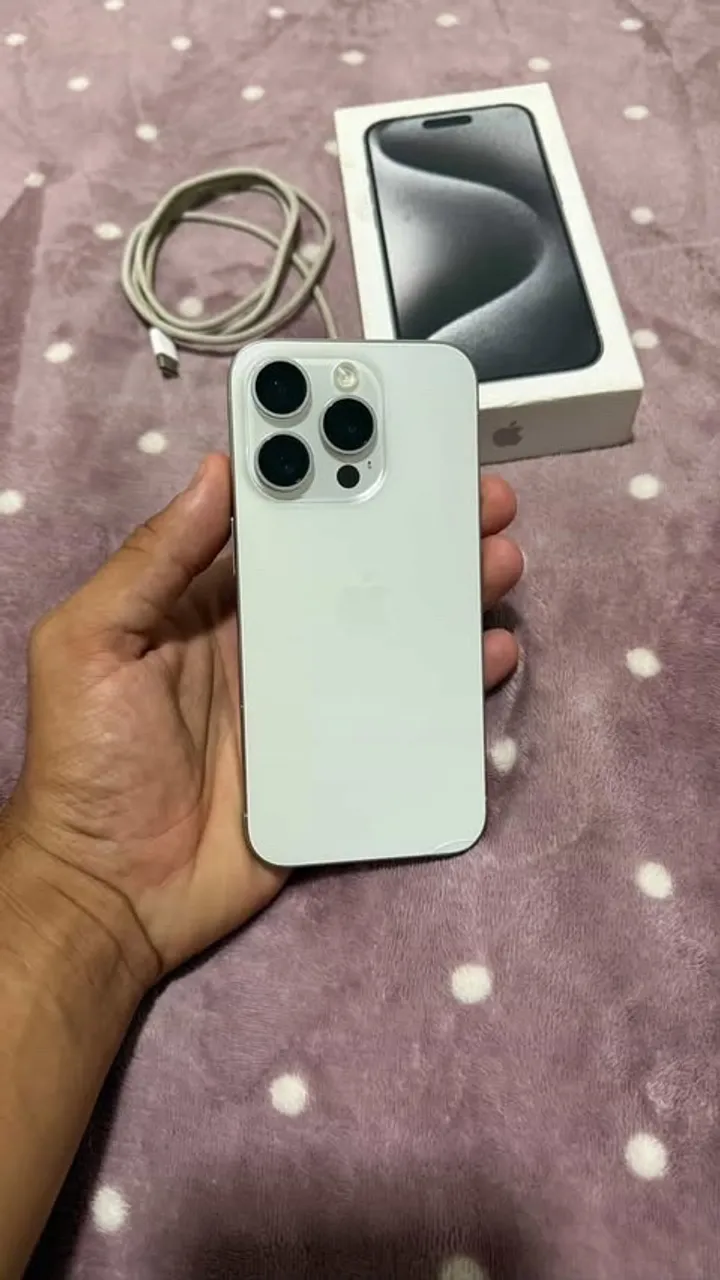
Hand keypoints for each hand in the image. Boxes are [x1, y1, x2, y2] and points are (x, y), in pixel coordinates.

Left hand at [5, 456, 521, 984]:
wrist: (117, 894)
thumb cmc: (88, 764)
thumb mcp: (89, 646)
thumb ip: (150, 562)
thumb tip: (216, 471)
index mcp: (216, 602)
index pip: (285, 522)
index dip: (331, 472)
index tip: (381, 431)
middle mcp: (275, 639)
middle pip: (359, 567)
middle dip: (417, 522)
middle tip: (473, 492)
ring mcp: (315, 698)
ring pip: (396, 627)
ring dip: (447, 587)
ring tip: (495, 556)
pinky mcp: (344, 754)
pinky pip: (409, 706)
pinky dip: (453, 676)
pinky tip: (488, 649)